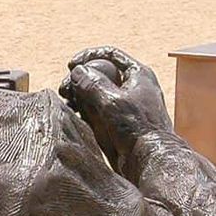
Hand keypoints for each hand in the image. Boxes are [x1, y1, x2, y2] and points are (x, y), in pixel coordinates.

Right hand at [59, 46, 173, 172]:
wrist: (151, 161)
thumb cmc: (139, 129)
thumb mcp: (112, 101)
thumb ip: (93, 83)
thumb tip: (77, 71)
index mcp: (138, 74)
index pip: (110, 54)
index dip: (88, 56)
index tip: (71, 65)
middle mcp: (132, 87)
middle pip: (100, 74)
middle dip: (79, 79)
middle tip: (64, 89)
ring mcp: (124, 105)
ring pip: (96, 93)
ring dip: (79, 95)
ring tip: (67, 103)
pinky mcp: (117, 123)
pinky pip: (97, 110)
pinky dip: (84, 110)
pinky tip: (74, 115)